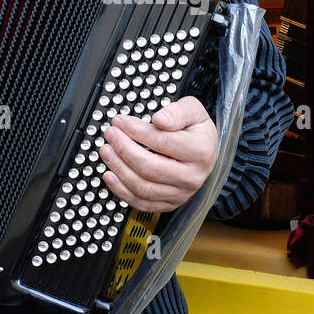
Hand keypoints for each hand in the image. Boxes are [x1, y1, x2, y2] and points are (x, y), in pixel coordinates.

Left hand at [98, 96, 217, 212]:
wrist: (206, 151)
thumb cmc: (196, 130)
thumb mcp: (193, 110)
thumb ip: (177, 111)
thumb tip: (159, 119)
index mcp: (200, 151)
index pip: (161, 142)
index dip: (136, 131)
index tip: (120, 122)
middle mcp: (192, 177)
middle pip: (149, 168)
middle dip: (123, 150)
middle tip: (110, 135)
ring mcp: (181, 193)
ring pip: (143, 188)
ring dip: (119, 169)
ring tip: (106, 151)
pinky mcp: (170, 203)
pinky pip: (142, 203)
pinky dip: (122, 191)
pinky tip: (110, 176)